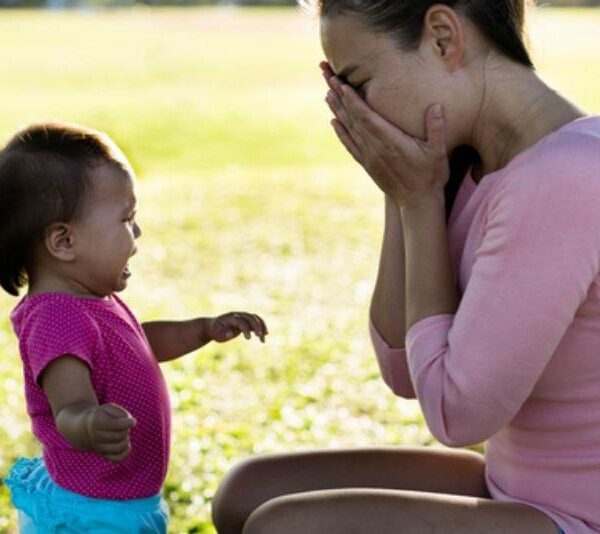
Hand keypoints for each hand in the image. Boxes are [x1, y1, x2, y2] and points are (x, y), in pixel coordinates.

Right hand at [84, 403, 135, 461]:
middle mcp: (95, 436)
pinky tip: (128, 446)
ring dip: (126, 441)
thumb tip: (132, 422)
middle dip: (126, 430)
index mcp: (97, 422)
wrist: (84, 428)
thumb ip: (121, 412)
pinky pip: (116, 459)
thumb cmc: (102, 415)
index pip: (116, 425)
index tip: (133, 421)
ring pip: (118, 448)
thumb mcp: (109, 408)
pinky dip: (125, 453)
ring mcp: (98, 447)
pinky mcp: (103, 454)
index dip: (128, 423)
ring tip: (123, 434)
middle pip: (118, 436)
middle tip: (125, 427)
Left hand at [207, 312, 267, 342]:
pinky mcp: (245, 321)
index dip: (245, 328)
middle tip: (260, 336)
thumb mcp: (217, 333)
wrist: (213, 326)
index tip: (248, 339)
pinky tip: (264, 335)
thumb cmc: (215, 331)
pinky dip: (261, 327)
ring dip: (261, 326)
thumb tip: (230, 334)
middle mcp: (237, 315)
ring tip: (264, 338)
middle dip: (256, 326)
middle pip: (250, 317)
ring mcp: (242, 317)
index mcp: (230, 317)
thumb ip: (223, 333)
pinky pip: (256, 321)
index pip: (240, 321)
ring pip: (255, 318)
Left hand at [320, 61, 449, 208]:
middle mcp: (375, 149)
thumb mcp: (438, 152)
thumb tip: (435, 106)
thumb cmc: (431, 175)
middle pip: (353, 119)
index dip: (353, 100)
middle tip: (328, 77)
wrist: (418, 202)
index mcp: (390, 142)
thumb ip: (436, 129)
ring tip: (327, 93)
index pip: (367, 118)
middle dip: (340, 96)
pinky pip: (350, 145)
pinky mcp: (368, 164)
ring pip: (349, 130)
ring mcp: (370, 157)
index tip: (342, 84)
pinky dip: (341, 132)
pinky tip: (334, 121)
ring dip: (337, 110)